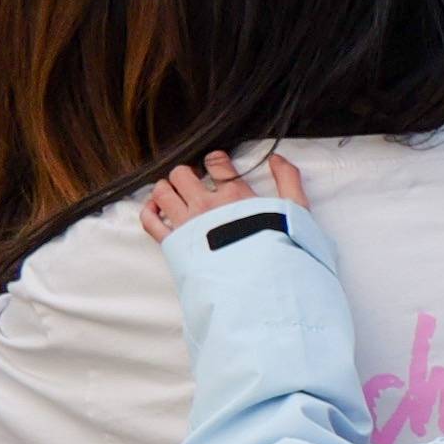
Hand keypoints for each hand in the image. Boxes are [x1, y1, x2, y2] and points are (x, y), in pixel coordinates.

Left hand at [137, 152, 297, 239]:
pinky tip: (157, 209)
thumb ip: (289, 181)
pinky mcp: (174, 243)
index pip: (216, 163)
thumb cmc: (278, 250)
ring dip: (166, 188)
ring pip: (162, 191)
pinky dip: (149, 211)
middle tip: (194, 182)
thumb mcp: (295, 213)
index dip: (215, 160)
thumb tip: (277, 159)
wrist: (258, 285)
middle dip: (186, 174)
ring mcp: (187, 224)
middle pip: (182, 174)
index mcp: (234, 195)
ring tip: (175, 194)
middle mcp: (206, 205)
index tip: (217, 165)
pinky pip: (150, 221)